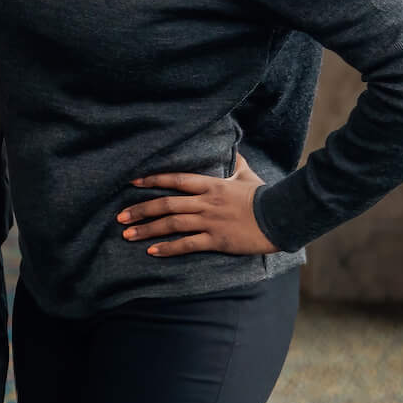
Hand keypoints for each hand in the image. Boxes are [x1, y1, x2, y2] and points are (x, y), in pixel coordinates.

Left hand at [116, 153, 278, 257]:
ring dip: (148, 230)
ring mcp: (209, 221)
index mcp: (211, 185)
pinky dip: (168, 248)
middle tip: (120, 217)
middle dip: (140, 210)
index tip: (132, 182)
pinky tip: (152, 251)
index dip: (152, 180)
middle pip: (166, 204)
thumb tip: (234, 151)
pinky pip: (187, 244)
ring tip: (128, 235)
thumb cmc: (265, 196)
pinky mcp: (217, 240)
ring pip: (172, 224)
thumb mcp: (248, 176)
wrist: (281, 216)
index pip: (175, 180)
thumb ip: (236, 165)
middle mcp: (205, 202)